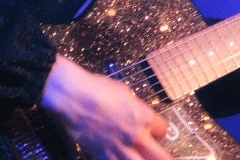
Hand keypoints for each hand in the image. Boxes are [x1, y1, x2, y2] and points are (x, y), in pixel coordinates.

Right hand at [40, 54, 172, 159]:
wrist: (72, 96)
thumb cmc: (94, 88)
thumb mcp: (122, 91)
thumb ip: (134, 107)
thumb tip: (138, 112)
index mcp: (142, 116)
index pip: (163, 129)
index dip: (159, 130)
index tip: (157, 131)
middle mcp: (136, 135)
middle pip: (162, 157)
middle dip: (165, 158)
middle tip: (167, 158)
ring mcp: (121, 148)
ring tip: (146, 159)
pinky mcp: (104, 156)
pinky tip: (122, 159)